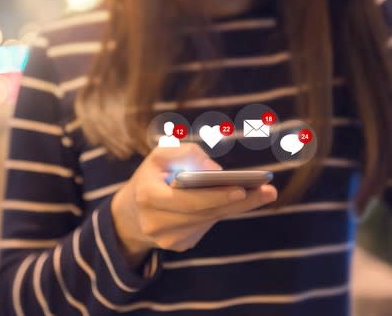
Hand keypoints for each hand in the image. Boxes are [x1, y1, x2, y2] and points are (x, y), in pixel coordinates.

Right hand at [111, 143, 277, 267]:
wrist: (132, 212)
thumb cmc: (152, 176)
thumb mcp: (161, 156)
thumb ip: (187, 154)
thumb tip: (216, 171)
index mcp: (148, 197)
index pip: (187, 199)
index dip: (215, 196)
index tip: (241, 188)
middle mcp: (155, 223)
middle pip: (205, 212)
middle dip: (238, 201)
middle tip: (268, 191)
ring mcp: (167, 239)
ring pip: (208, 220)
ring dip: (235, 206)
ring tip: (264, 193)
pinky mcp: (178, 246)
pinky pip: (205, 226)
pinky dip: (220, 212)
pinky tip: (238, 201)